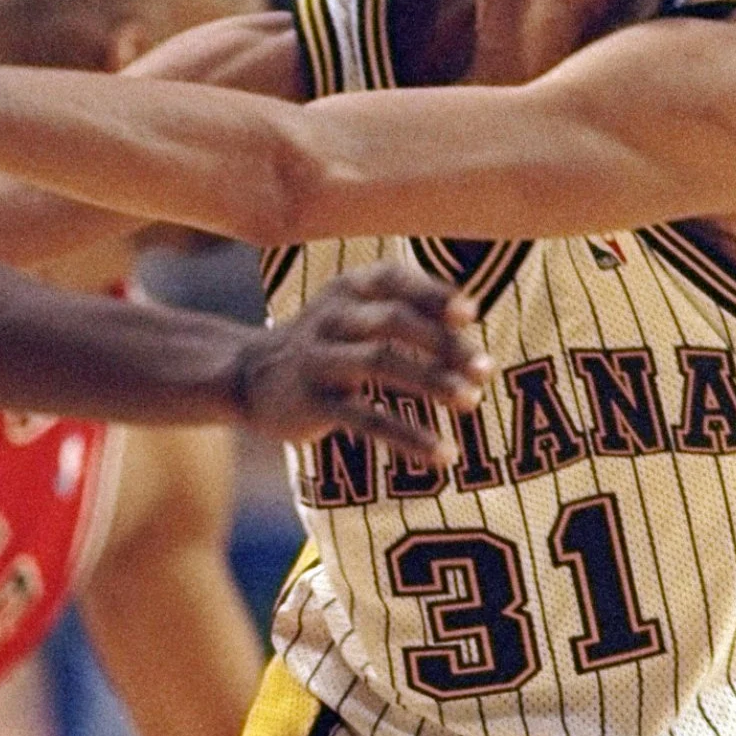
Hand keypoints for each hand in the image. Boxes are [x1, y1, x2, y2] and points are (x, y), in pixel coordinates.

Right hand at [234, 262, 487, 457]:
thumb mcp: (354, 312)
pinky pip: (367, 419)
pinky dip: (409, 437)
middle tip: (485, 369)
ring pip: (381, 363)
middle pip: (393, 321)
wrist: (250, 378)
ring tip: (472, 403)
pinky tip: (443, 455)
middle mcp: (330, 317)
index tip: (470, 314)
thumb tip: (473, 317)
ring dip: (432, 382)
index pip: (393, 280)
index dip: (432, 294)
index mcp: (346, 289)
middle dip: (444, 344)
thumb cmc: (326, 343)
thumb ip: (406, 307)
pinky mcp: (312, 403)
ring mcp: (318, 360)